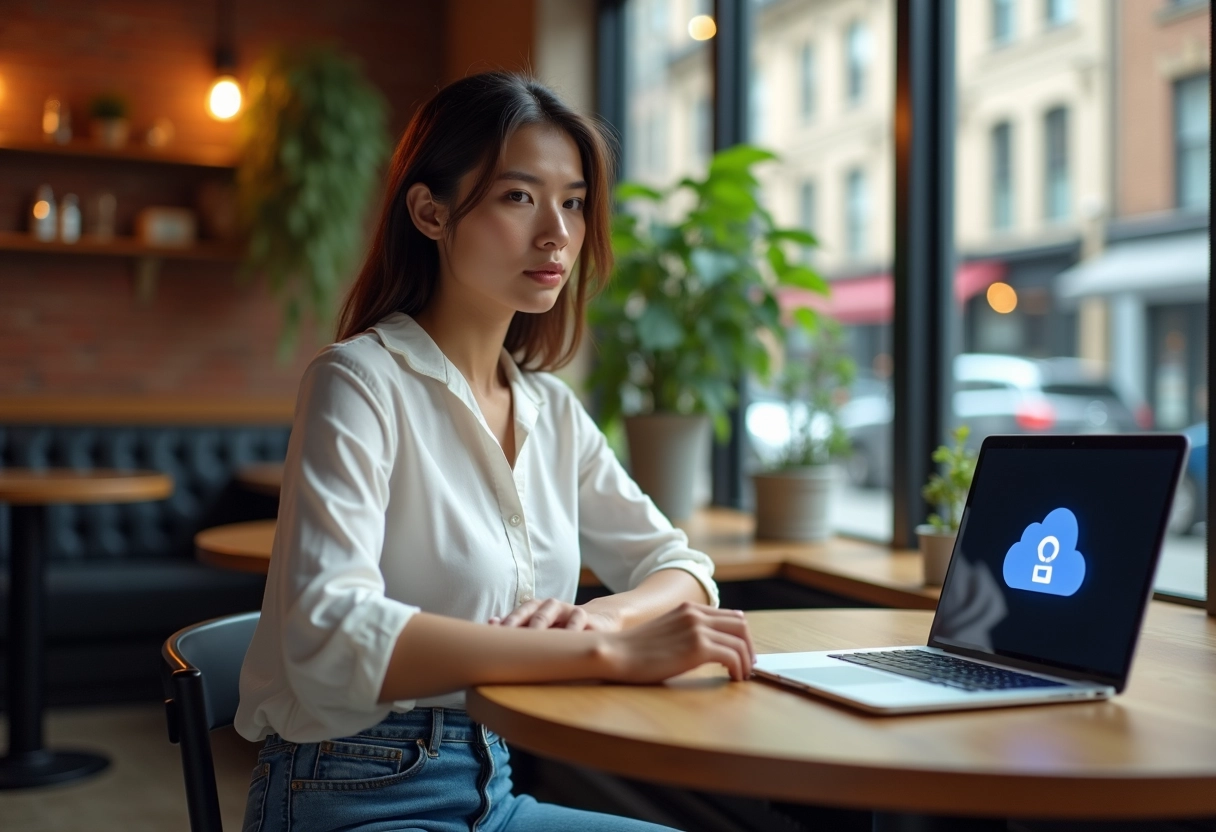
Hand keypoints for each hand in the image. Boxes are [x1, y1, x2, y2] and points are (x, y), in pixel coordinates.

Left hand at [489, 598, 620, 631]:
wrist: (597, 621)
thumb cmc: (560, 628)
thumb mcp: (539, 628)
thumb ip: (516, 626)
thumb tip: (491, 623)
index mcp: (537, 608)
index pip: (521, 613)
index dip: (509, 623)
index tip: (496, 636)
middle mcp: (553, 606)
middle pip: (537, 615)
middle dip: (526, 629)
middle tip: (515, 644)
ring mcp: (571, 611)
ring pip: (558, 616)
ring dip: (549, 628)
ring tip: (539, 643)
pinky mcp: (589, 620)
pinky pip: (580, 624)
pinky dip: (574, 632)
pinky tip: (567, 645)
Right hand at [599, 602, 755, 682]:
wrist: (616, 653)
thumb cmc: (636, 650)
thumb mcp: (666, 631)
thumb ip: (686, 632)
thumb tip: (706, 647)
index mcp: (689, 608)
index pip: (730, 616)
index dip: (741, 636)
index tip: (742, 654)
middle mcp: (696, 614)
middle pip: (741, 625)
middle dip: (749, 647)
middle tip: (747, 666)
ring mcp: (698, 629)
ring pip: (740, 641)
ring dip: (746, 661)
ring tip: (741, 675)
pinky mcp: (698, 647)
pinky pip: (732, 656)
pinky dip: (738, 669)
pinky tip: (733, 678)